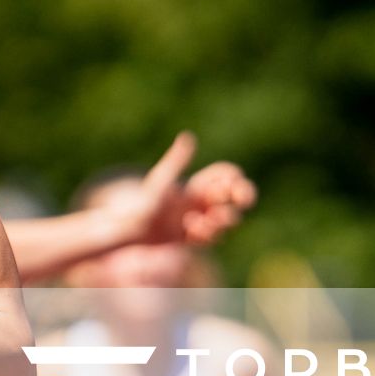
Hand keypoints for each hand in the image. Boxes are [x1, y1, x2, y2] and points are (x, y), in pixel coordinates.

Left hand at [110, 133, 258, 247]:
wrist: (129, 229)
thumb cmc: (144, 201)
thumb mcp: (162, 180)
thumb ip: (177, 161)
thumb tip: (188, 136)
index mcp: (197, 186)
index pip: (225, 178)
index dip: (235, 179)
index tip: (236, 183)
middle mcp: (201, 204)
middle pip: (231, 198)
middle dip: (241, 197)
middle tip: (245, 200)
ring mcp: (199, 222)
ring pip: (224, 220)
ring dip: (222, 219)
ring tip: (213, 218)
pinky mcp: (192, 239)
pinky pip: (208, 238)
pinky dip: (205, 233)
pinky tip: (193, 229)